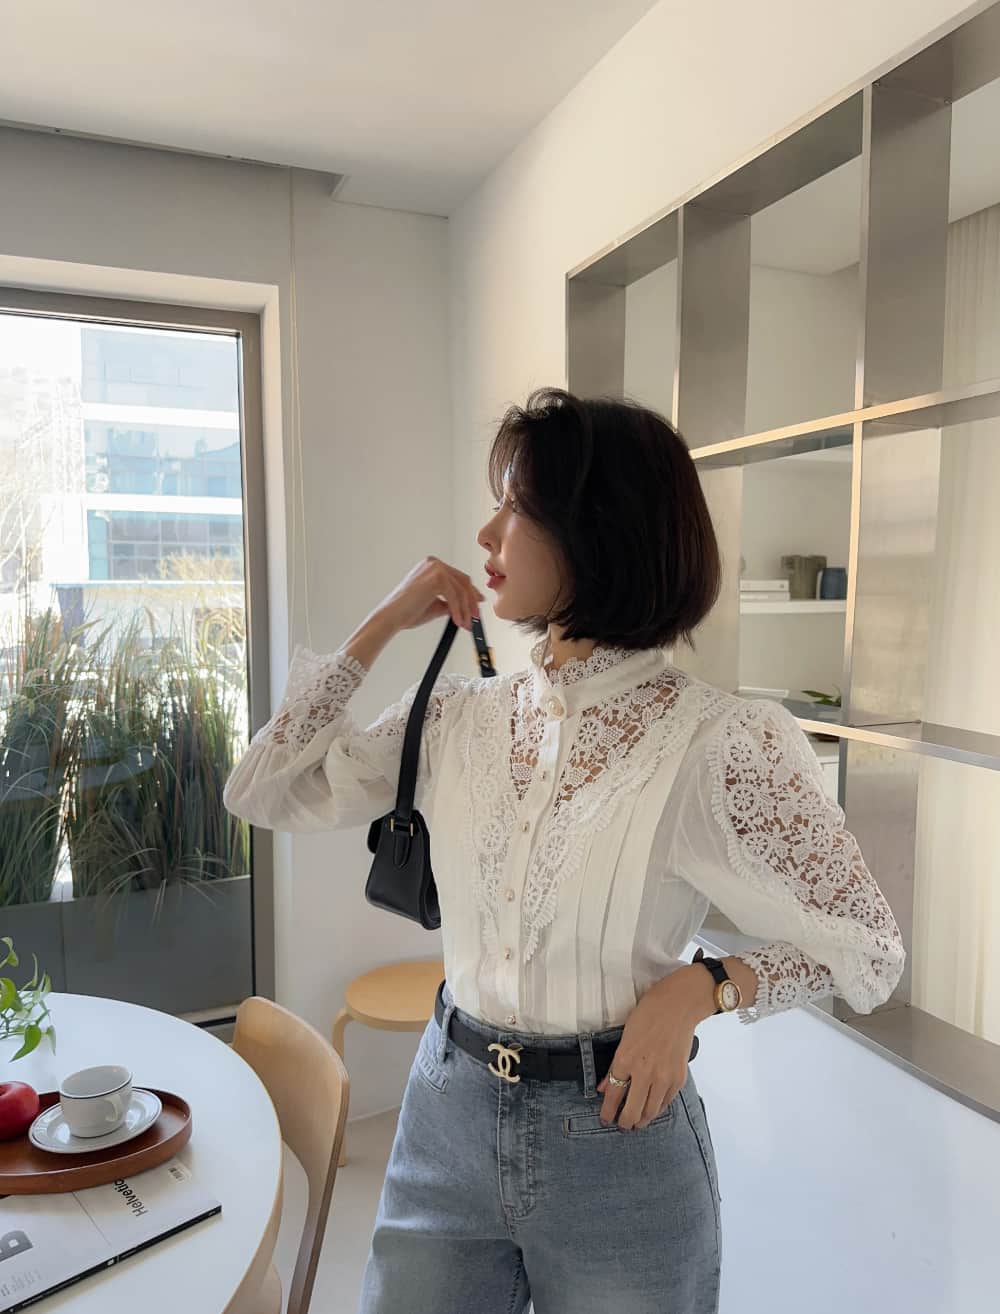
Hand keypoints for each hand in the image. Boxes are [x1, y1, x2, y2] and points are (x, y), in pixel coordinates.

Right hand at [378, 556, 485, 633]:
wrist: (391, 617)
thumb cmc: (407, 612)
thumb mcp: (435, 604)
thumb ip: (451, 602)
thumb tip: (467, 606)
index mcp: (431, 566)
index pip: (458, 577)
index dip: (471, 592)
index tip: (478, 603)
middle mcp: (434, 563)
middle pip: (463, 581)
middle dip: (471, 601)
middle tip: (475, 617)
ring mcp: (435, 568)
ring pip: (461, 590)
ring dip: (465, 609)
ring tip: (466, 624)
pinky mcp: (436, 578)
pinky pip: (455, 596)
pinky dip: (458, 610)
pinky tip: (458, 622)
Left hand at [596, 966, 713, 1130]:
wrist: (678, 1006)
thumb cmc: (648, 1014)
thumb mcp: (625, 1036)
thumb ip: (615, 1065)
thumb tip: (605, 1086)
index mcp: (626, 1059)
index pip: (613, 1095)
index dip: (607, 1111)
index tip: (605, 1119)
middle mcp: (644, 1072)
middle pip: (632, 1110)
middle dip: (624, 1122)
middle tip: (621, 1125)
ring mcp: (663, 1077)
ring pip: (650, 1111)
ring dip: (641, 1120)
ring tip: (636, 1123)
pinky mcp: (678, 1078)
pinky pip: (665, 1103)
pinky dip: (657, 1109)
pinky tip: (652, 1110)